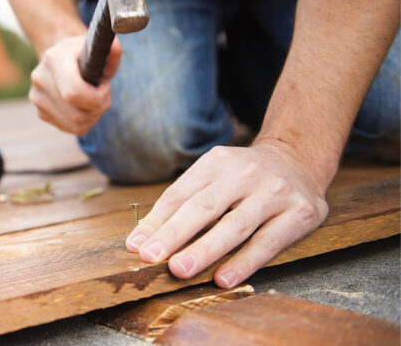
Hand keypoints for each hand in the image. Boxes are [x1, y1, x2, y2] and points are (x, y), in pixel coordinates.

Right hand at [29, 35, 121, 134]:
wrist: (60, 58)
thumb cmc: (83, 54)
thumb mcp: (99, 48)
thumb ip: (111, 50)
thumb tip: (116, 47)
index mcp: (54, 59)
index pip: (74, 93)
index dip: (97, 97)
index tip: (105, 85)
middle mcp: (41, 79)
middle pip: (78, 114)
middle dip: (99, 107)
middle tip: (104, 93)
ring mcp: (38, 98)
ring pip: (76, 125)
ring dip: (94, 115)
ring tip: (95, 98)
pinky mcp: (41, 113)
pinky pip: (71, 128)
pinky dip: (85, 121)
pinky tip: (85, 106)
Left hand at [125, 142, 329, 287]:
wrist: (298, 159)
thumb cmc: (243, 178)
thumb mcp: (211, 178)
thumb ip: (178, 206)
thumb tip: (139, 242)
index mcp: (217, 162)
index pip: (181, 194)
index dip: (157, 221)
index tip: (137, 247)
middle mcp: (245, 174)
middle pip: (204, 207)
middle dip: (175, 234)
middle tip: (152, 257)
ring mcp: (274, 192)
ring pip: (235, 226)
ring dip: (205, 250)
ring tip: (181, 270)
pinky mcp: (299, 213)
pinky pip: (268, 242)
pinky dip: (244, 262)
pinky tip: (224, 278)